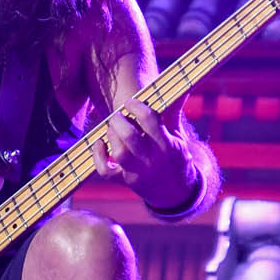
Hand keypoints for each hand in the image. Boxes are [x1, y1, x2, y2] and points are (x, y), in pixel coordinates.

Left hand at [94, 95, 196, 210]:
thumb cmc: (175, 157)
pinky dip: (98, 157)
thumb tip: (181, 87)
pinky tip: (100, 144)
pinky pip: (106, 171)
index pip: (150, 120)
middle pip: (130, 136)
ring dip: (111, 136)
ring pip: (119, 153)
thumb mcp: (177, 135)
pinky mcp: (126, 181)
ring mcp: (138, 171)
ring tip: (112, 128)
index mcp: (167, 144)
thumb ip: (174, 111)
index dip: (136, 106)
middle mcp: (152, 158)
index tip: (130, 102)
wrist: (176, 192)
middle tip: (117, 115)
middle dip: (119, 121)